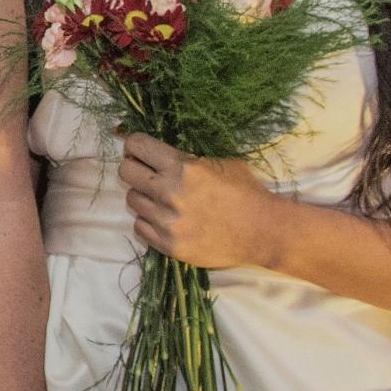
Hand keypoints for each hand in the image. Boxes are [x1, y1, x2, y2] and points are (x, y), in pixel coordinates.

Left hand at [119, 132, 280, 270]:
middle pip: (125, 172)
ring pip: (132, 200)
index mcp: (183, 168)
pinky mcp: (168, 245)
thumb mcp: (220, 163)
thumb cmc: (246, 192)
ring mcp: (167, 222)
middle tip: (146, 173)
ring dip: (144, 197)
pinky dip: (149, 221)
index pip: (137, 146)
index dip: (134, 145)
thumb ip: (187, 159)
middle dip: (134, 168)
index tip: (137, 150)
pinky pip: (139, 226)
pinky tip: (166, 218)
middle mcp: (169, 193)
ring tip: (164, 199)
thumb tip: (157, 154)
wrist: (265, 232)